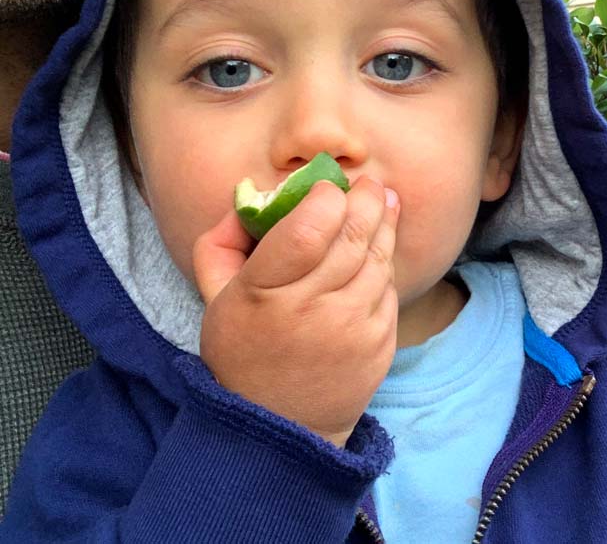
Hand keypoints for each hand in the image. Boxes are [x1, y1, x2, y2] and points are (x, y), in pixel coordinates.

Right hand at [192, 176, 399, 447]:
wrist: (280, 427)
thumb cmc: (244, 351)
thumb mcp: (214, 298)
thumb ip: (221, 242)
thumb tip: (251, 195)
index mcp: (265, 294)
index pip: (306, 231)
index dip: (325, 198)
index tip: (327, 187)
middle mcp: (314, 310)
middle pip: (352, 236)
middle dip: (365, 199)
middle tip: (366, 183)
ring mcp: (353, 329)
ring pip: (378, 257)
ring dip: (384, 223)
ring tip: (382, 200)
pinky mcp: (381, 345)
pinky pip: (389, 288)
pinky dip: (385, 262)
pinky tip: (379, 245)